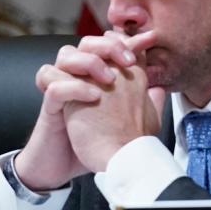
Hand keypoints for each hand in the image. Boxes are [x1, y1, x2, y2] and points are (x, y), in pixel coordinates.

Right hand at [13, 31, 157, 190]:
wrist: (68, 170)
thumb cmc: (94, 145)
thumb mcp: (125, 122)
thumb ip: (141, 104)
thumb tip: (159, 89)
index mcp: (94, 78)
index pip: (107, 46)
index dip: (127, 39)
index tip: (149, 39)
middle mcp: (76, 79)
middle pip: (85, 43)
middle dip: (107, 46)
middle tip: (127, 61)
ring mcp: (62, 91)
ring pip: (64, 55)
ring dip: (88, 61)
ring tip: (108, 79)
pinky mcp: (50, 108)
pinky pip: (54, 85)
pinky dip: (73, 86)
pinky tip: (94, 96)